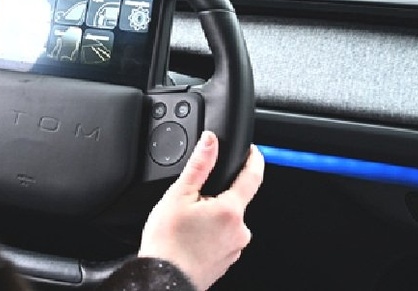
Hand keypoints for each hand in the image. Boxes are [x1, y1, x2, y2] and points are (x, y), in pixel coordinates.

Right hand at [137, 133, 264, 290]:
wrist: (163, 279)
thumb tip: (211, 141)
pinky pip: (222, 238)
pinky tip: (190, 238)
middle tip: (192, 201)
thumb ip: (199, 165)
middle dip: (217, 196)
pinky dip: (210, 234)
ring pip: (227, 221)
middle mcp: (239, 230)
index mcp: (230, 210)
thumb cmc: (168, 243)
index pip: (252, 177)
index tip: (252, 151)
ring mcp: (234, 248)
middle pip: (234, 201)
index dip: (254, 159)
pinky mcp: (226, 261)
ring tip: (186, 224)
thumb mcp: (178, 195)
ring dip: (212, 217)